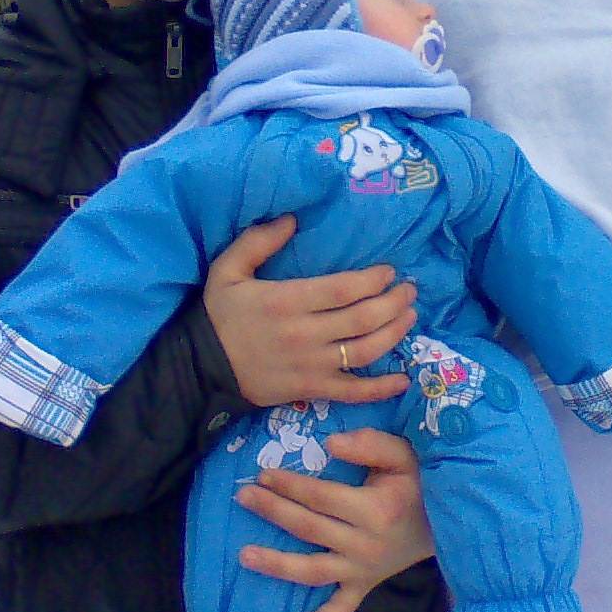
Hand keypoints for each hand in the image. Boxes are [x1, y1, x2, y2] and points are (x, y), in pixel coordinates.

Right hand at [203, 215, 416, 407]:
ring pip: (365, 351)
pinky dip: (381, 388)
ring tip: (411, 317)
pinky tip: (403, 379)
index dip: (373, 280)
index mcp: (287, 301)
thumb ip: (257, 241)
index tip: (389, 272)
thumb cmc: (219, 316)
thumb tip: (291, 219)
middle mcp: (305, 333)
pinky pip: (352, 391)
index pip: (343, 289)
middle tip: (409, 291)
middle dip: (394, 303)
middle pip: (362, 318)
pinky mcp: (311, 390)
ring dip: (395, 333)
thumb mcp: (227, 270)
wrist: (201, 369)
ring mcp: (311, 365)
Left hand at [236, 428, 434, 611]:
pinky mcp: (365, 585)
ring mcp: (363, 569)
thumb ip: (370, 444)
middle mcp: (365, 543)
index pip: (320, 496)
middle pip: (309, 528)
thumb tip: (330, 444)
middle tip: (244, 495)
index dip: (290, 485)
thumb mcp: (404, 454)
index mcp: (374, 509)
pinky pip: (342, 610)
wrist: (451, 522)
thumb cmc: (422, 482)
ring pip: (313, 571)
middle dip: (273, 510)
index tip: (265, 473)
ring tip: (244, 555)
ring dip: (277, 565)